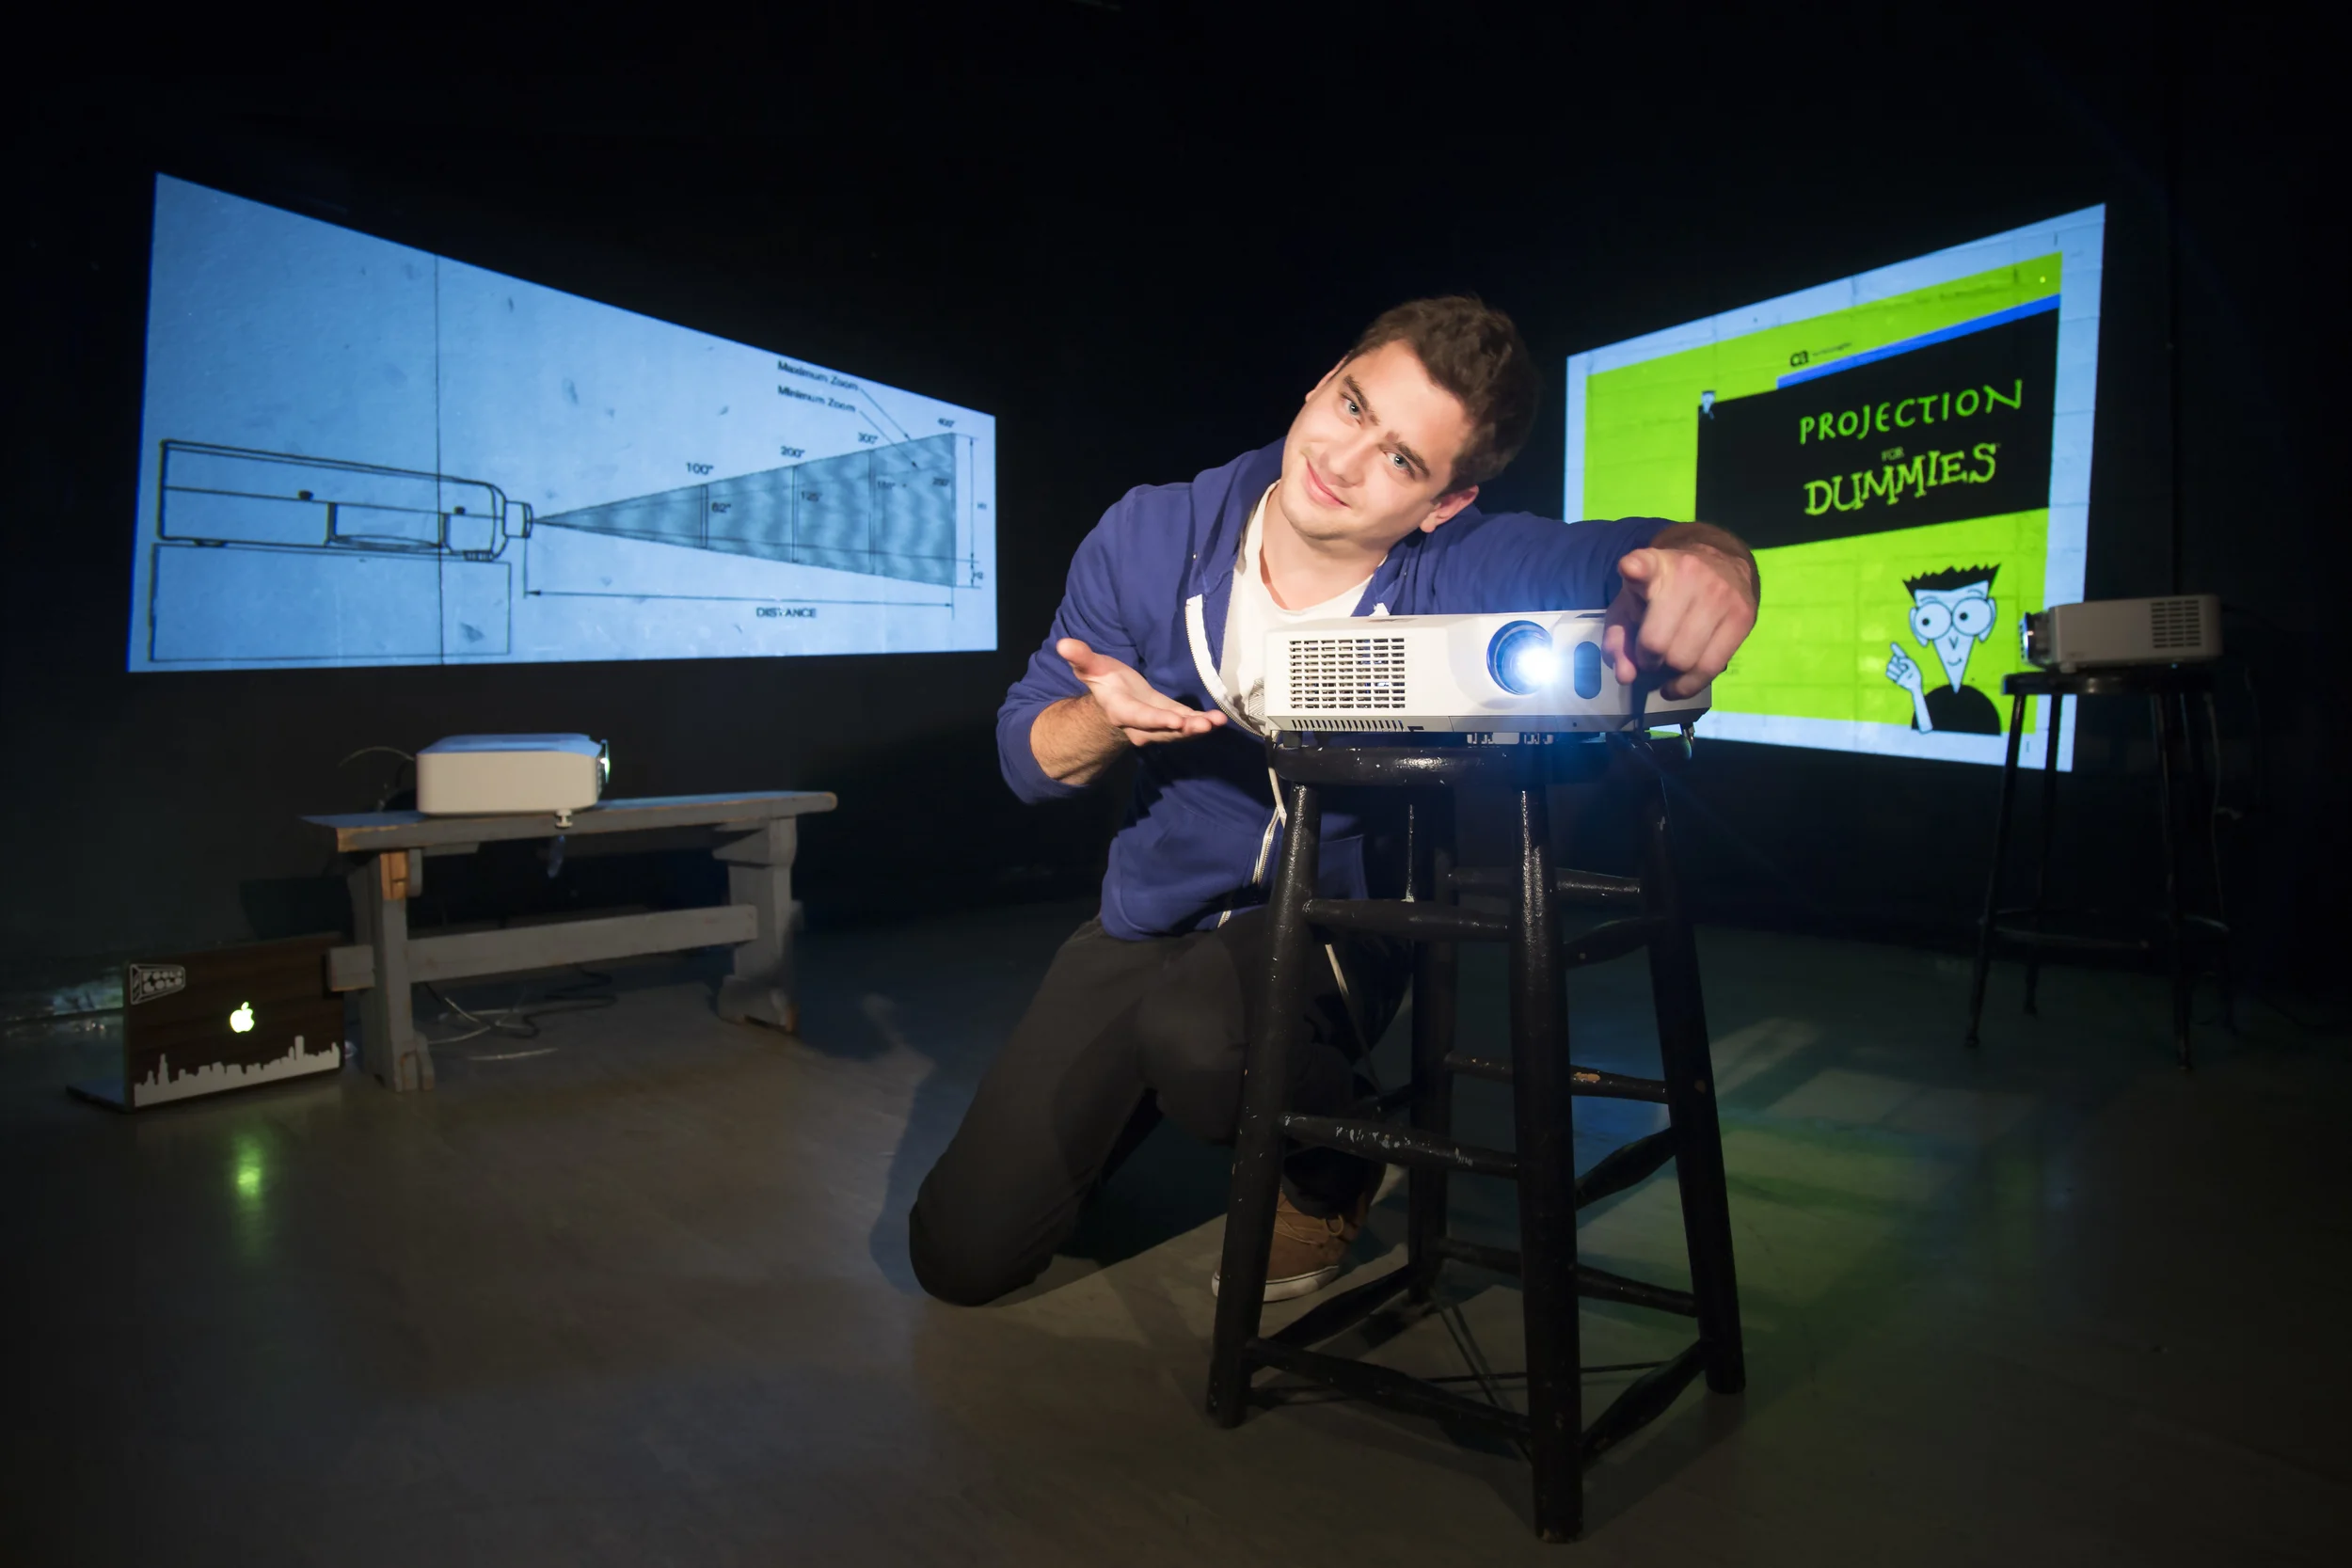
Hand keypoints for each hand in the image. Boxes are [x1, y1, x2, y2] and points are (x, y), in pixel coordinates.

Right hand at [1056, 638, 1226, 746]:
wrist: (1113, 702)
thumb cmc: (1103, 681)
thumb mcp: (1091, 668)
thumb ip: (1081, 657)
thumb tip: (1062, 643)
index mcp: (1122, 710)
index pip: (1140, 716)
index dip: (1158, 719)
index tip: (1176, 720)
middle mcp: (1140, 724)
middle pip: (1164, 730)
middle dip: (1184, 729)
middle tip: (1205, 725)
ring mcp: (1158, 726)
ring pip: (1179, 732)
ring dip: (1198, 728)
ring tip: (1217, 722)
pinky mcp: (1172, 722)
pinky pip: (1188, 725)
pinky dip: (1203, 723)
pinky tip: (1220, 719)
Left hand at [1602, 543, 1757, 699]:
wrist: (1722, 562)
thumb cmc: (1664, 591)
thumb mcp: (1631, 605)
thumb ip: (1617, 639)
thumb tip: (1626, 675)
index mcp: (1655, 566)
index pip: (1645, 565)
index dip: (1636, 568)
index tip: (1631, 568)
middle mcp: (1689, 575)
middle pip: (1657, 642)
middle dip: (1647, 659)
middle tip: (1650, 655)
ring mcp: (1720, 595)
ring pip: (1684, 660)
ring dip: (1669, 671)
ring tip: (1668, 662)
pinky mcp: (1743, 616)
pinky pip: (1711, 667)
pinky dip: (1689, 685)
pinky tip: (1678, 684)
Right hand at [1885, 642, 1924, 694]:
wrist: (1913, 685)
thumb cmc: (1915, 675)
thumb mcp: (1913, 666)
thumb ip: (1907, 661)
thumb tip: (1899, 659)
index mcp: (1904, 660)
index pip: (1899, 653)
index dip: (1896, 648)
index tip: (1892, 644)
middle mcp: (1898, 663)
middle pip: (1893, 659)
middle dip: (1899, 664)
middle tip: (1905, 669)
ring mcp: (1894, 669)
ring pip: (1890, 665)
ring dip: (1897, 670)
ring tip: (1902, 674)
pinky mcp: (1891, 675)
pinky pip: (1888, 672)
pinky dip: (1894, 675)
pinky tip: (1898, 677)